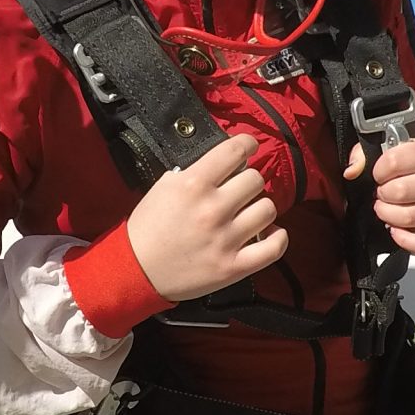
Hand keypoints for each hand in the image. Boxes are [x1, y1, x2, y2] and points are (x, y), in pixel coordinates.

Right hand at [125, 135, 288, 300]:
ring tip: (247, 214)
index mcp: (193, 185)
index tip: (248, 147)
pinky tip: (269, 233)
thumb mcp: (164, 187)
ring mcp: (226, 239)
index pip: (235, 150)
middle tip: (238, 191)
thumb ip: (195, 171)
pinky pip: (274, 247)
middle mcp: (213, 209)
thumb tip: (226, 160)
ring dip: (259, 209)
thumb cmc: (148, 228)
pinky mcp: (234, 266)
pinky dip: (277, 238)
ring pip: (268, 209)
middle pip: (255, 179)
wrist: (136, 271)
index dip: (247, 144)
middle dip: (247, 182)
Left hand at [344, 132, 414, 255]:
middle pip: (402, 191)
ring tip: (386, 210)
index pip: (396, 160)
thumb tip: (352, 171)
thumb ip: (366, 154)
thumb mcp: (393, 151)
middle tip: (381, 194)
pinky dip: (406, 241)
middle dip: (382, 195)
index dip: (378, 170)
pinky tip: (396, 231)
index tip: (379, 175)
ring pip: (410, 218)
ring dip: (388, 216)